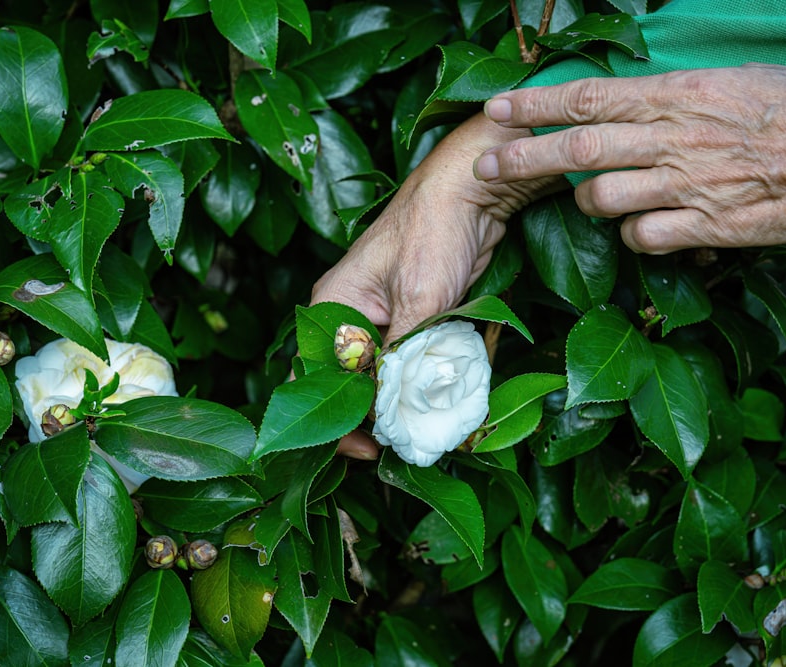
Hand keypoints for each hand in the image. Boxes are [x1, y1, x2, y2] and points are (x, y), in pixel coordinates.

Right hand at [311, 114, 561, 457]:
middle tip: (403, 443)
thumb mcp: (419, 303)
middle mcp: (347, 315)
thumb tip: (395, 414)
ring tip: (425, 425)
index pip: (314, 380)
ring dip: (400, 402)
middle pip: (346, 383)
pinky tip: (439, 398)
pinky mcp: (409, 317)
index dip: (337, 422)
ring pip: (378, 376)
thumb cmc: (434, 232)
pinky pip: (405, 361)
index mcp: (332, 307)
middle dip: (373, 417)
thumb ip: (401, 360)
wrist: (472, 190)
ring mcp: (379, 317)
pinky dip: (419, 381)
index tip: (372, 449)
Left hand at [474, 64, 785, 252]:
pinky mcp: (706, 226)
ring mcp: (686, 185)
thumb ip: (673, 98)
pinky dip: (632, 236)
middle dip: (521, 158)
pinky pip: (641, 239)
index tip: (496, 110)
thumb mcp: (730, 81)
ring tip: (593, 199)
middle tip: (485, 164)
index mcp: (676, 94)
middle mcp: (671, 138)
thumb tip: (634, 106)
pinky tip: (643, 228)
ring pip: (600, 200)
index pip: (587, 98)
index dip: (534, 106)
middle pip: (576, 150)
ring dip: (586, 202)